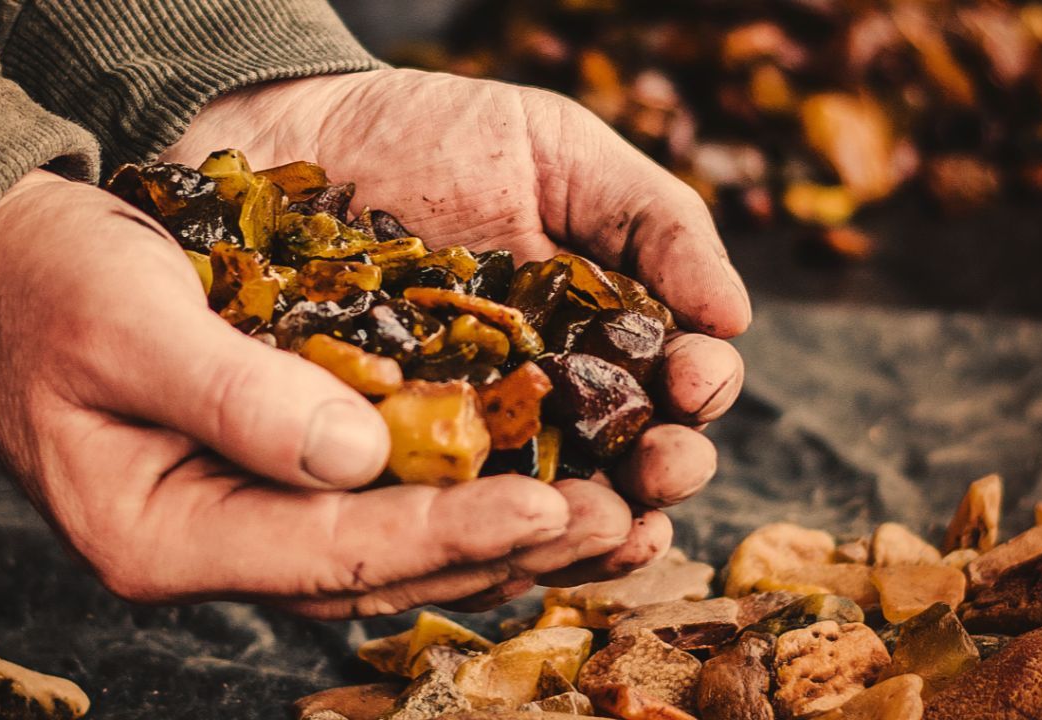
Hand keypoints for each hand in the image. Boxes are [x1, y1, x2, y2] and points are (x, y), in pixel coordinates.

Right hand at [0, 171, 673, 617]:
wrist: (3, 270)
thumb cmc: (48, 290)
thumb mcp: (126, 324)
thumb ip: (235, 394)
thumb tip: (360, 452)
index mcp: (164, 536)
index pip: (328, 552)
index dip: (442, 532)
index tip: (546, 505)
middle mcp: (217, 549)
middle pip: (378, 569)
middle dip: (499, 546)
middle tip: (614, 517)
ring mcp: (248, 521)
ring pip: (393, 551)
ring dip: (498, 534)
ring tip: (606, 510)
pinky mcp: (275, 481)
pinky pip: (383, 508)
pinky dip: (460, 499)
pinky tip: (535, 480)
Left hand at [164, 68, 749, 601]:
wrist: (306, 135)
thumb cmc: (440, 137)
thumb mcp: (561, 154)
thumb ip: (654, 222)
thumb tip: (735, 316)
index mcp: (599, 332)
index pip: (673, 384)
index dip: (700, 392)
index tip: (695, 378)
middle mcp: (547, 395)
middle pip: (626, 460)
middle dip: (660, 472)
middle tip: (661, 466)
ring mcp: (470, 433)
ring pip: (546, 503)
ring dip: (589, 526)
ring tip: (609, 521)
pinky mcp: (393, 454)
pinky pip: (444, 511)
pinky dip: (480, 533)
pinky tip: (508, 536)